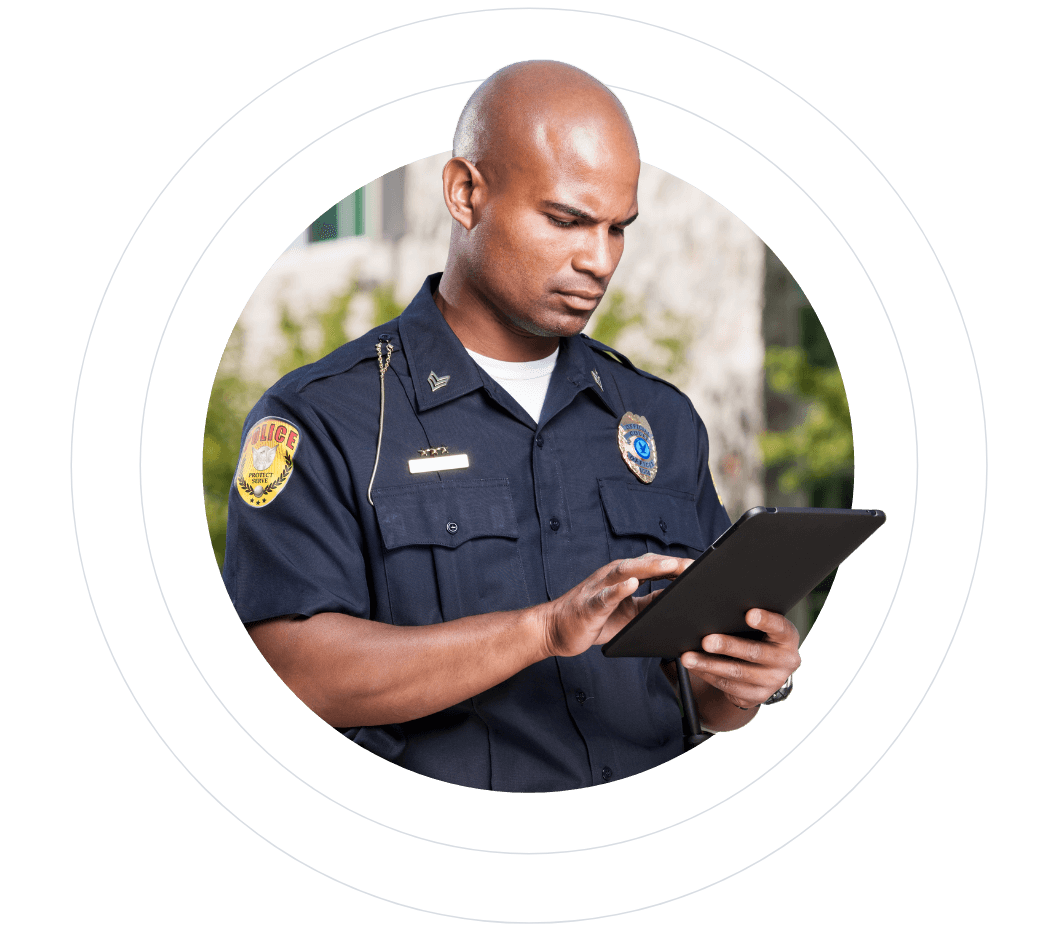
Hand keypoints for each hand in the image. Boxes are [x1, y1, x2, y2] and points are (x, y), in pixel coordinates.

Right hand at [539, 553, 690, 657]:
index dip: (677, 565)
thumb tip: (676, 596)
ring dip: (649, 567)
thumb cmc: (592, 620)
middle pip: (644, 563)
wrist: (554, 630)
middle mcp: (612, 576)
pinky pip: (605, 595)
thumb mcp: (629, 612)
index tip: (700, 566)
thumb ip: (650, 602)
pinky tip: (632, 584)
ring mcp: (599, 588)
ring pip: (626, 572)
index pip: (654, 566)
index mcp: (623, 577)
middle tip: (693, 564)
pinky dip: (619, 589)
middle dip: (669, 563)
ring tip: (670, 565)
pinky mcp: (589, 604)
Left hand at [680, 609, 800, 709]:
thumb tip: (710, 604)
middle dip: (728, 646)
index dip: (766, 621)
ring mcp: (772, 682)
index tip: (750, 614)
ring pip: (737, 672)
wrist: (766, 671)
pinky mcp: (756, 696)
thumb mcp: (761, 626)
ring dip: (709, 664)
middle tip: (707, 641)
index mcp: (788, 637)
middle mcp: (785, 661)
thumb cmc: (757, 637)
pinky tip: (694, 667)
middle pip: (755, 653)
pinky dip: (707, 675)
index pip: (780, 627)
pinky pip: (728, 686)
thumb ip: (745, 615)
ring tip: (688, 657)